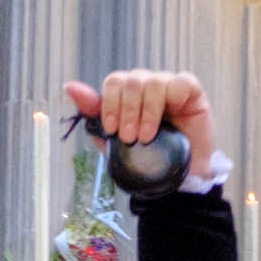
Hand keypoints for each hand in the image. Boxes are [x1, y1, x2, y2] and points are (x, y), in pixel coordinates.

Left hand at [65, 69, 219, 175]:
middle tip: (129, 138)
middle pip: (131, 81)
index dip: (109, 104)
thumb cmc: (148, 158)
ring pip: (152, 82)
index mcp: (128, 93)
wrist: (179, 179)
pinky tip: (170, 120)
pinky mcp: (192, 91)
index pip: (114, 81)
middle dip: (126, 112)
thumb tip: (69, 86)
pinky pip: (180, 82)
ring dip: (146, 112)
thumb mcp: (115, 139)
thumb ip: (95, 114)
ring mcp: (170, 86)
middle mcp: (148, 85)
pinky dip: (172, 98)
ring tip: (146, 136)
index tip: (111, 129)